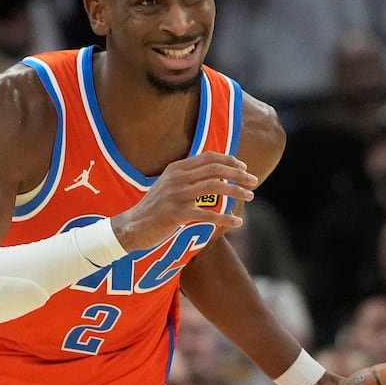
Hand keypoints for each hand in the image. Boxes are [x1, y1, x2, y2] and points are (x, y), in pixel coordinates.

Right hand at [111, 152, 254, 249]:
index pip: (208, 157)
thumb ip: (187, 179)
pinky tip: (238, 221)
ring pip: (214, 187)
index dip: (229, 160)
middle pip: (215, 169)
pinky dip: (226, 217)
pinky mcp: (177, 214)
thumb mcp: (168, 186)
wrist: (132, 227)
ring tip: (250, 195)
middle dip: (238, 174)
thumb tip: (213, 176)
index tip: (243, 167)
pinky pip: (208, 214)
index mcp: (176, 169)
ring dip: (236, 190)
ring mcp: (177, 195)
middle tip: (253, 181)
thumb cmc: (154, 209)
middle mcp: (177, 178)